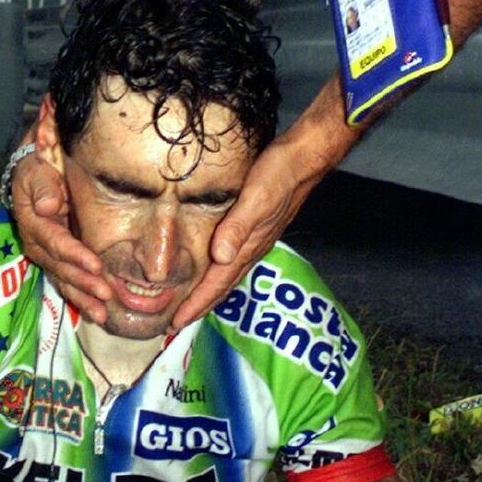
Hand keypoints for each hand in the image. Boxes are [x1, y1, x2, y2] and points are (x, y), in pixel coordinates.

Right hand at [10, 148, 110, 322]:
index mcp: (33, 222)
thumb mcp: (37, 170)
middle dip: (83, 282)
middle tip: (106, 295)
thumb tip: (49, 207)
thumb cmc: (39, 170)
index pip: (55, 242)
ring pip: (64, 280)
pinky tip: (98, 313)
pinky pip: (67, 283)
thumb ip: (44, 185)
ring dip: (83, 298)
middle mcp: (36, 244)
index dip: (74, 255)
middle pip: (61, 267)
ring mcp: (45, 256)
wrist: (34, 175)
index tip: (96, 264)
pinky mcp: (55, 262)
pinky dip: (81, 299)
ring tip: (102, 314)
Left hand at [170, 131, 330, 329]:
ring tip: (192, 304)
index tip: (176, 323)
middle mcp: (253, 248)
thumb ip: (238, 226)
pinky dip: (219, 272)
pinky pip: (234, 260)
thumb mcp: (258, 197)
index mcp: (249, 245)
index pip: (217, 283)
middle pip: (223, 286)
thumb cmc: (280, 174)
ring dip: (210, 292)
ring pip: (229, 275)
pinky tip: (214, 267)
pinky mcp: (258, 228)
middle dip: (201, 306)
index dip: (197, 304)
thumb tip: (220, 257)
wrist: (305, 158)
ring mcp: (257, 239)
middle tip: (177, 323)